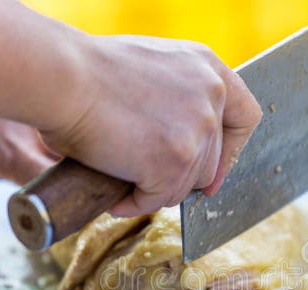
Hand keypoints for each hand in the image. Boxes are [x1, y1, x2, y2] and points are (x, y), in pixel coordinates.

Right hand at [40, 35, 261, 216]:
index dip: (231, 150)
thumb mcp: (153, 68)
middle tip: (145, 177)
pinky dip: (134, 203)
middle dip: (178, 177)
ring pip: (185, 185)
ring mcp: (197, 131)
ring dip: (154, 189)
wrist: (61, 77)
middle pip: (210, 162)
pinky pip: (158, 199)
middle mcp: (211, 97)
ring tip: (121, 178)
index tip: (214, 170)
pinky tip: (115, 195)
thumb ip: (179, 96)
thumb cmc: (88, 71)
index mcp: (208, 69)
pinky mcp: (175, 162)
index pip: (245, 117)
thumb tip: (183, 141)